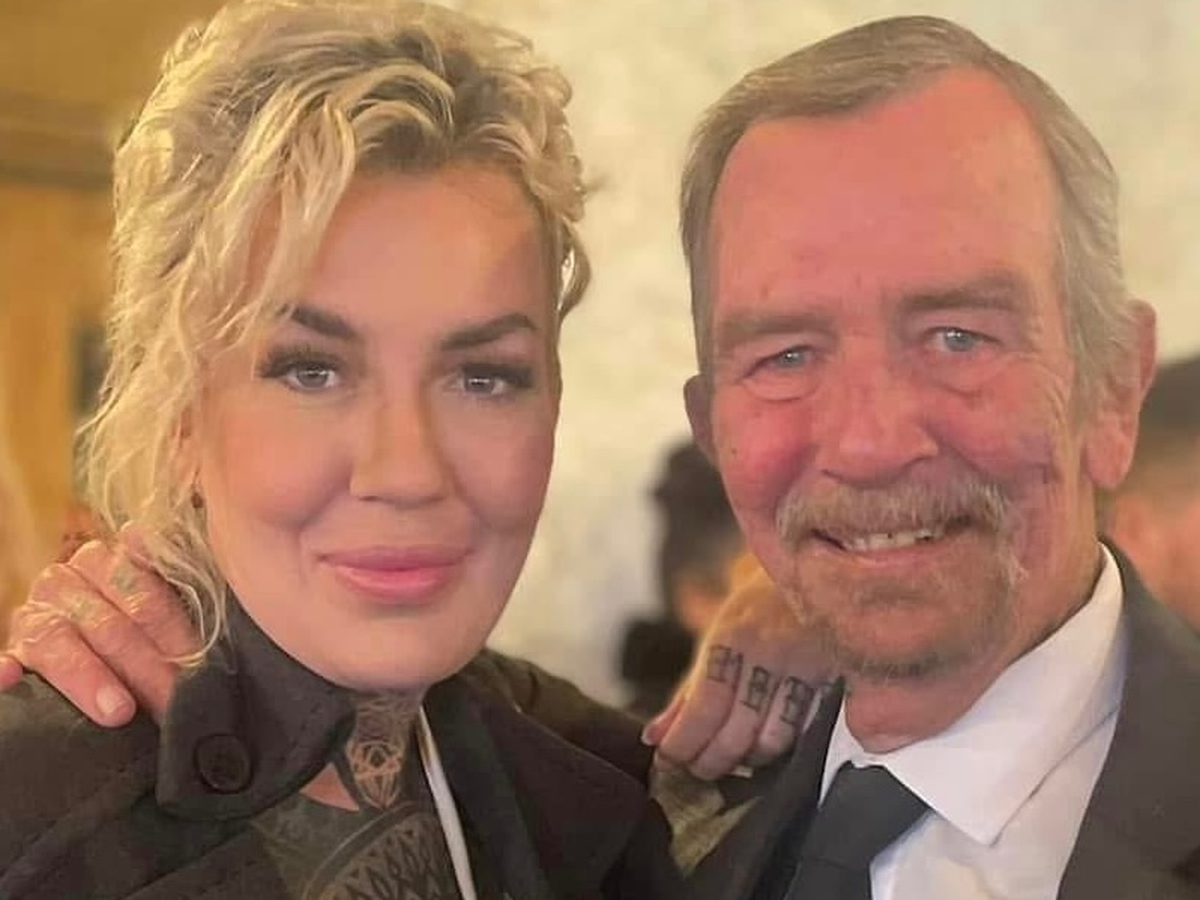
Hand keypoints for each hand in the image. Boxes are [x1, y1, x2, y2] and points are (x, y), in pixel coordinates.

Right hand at [0, 525, 198, 725]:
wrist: (99, 643)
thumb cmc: (143, 629)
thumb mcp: (162, 602)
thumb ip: (168, 581)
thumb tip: (149, 545)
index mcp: (106, 560)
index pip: (145, 598)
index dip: (174, 637)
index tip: (196, 669)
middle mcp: (64, 581)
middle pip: (109, 625)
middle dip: (145, 668)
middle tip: (169, 703)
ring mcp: (33, 617)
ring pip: (61, 642)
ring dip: (91, 678)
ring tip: (119, 711)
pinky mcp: (11, 652)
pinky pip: (4, 659)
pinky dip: (4, 671)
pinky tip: (11, 676)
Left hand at [642, 556, 830, 779]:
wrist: (815, 574)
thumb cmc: (757, 613)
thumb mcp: (717, 639)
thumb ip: (687, 694)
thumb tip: (654, 738)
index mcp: (733, 638)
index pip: (704, 707)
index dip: (683, 743)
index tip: (666, 760)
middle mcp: (770, 654)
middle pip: (736, 732)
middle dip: (710, 762)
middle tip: (695, 769)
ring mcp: (805, 669)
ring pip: (773, 741)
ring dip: (746, 761)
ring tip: (729, 759)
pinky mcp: (833, 682)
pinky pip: (803, 734)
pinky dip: (778, 751)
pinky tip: (762, 747)